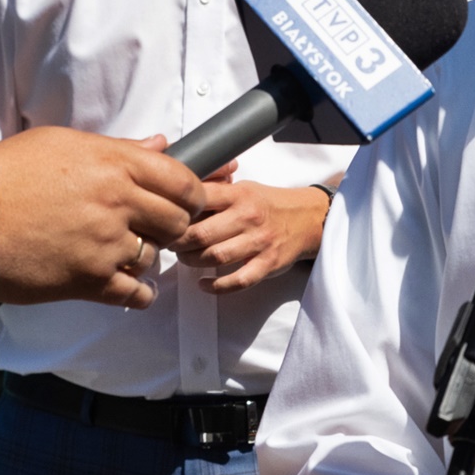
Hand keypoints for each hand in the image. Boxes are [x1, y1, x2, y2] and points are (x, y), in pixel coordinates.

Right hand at [0, 128, 204, 307]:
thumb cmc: (7, 173)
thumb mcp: (63, 144)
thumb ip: (119, 148)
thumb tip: (160, 144)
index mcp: (115, 163)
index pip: (182, 181)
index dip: (191, 194)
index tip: (184, 202)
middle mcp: (117, 202)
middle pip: (177, 221)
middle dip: (171, 226)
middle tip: (151, 228)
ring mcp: (105, 243)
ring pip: (155, 257)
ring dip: (144, 257)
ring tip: (119, 251)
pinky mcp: (88, 280)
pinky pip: (136, 293)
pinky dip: (137, 293)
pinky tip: (124, 284)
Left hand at [171, 180, 329, 294]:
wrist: (308, 218)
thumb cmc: (267, 204)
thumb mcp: (243, 188)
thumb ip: (215, 193)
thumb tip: (178, 200)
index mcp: (239, 195)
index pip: (200, 200)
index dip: (178, 212)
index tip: (166, 219)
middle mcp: (248, 217)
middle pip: (201, 233)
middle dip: (179, 243)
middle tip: (170, 245)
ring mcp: (259, 242)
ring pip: (215, 257)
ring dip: (193, 262)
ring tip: (186, 260)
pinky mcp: (268, 264)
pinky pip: (238, 281)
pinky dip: (216, 286)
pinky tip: (203, 284)